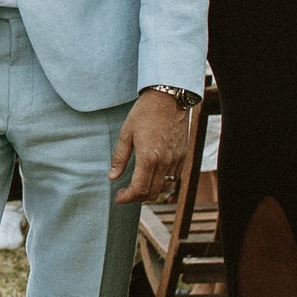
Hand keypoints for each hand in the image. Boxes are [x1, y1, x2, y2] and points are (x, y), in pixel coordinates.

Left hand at [111, 88, 189, 203]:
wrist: (169, 98)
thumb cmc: (145, 112)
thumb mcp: (126, 133)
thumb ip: (119, 158)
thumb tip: (112, 177)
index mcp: (148, 158)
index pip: (139, 189)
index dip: (127, 198)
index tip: (119, 197)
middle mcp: (165, 162)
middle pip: (152, 192)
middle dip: (137, 198)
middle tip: (126, 193)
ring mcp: (177, 160)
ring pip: (165, 187)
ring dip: (151, 191)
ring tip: (139, 186)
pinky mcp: (183, 155)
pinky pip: (175, 178)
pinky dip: (164, 183)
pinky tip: (154, 176)